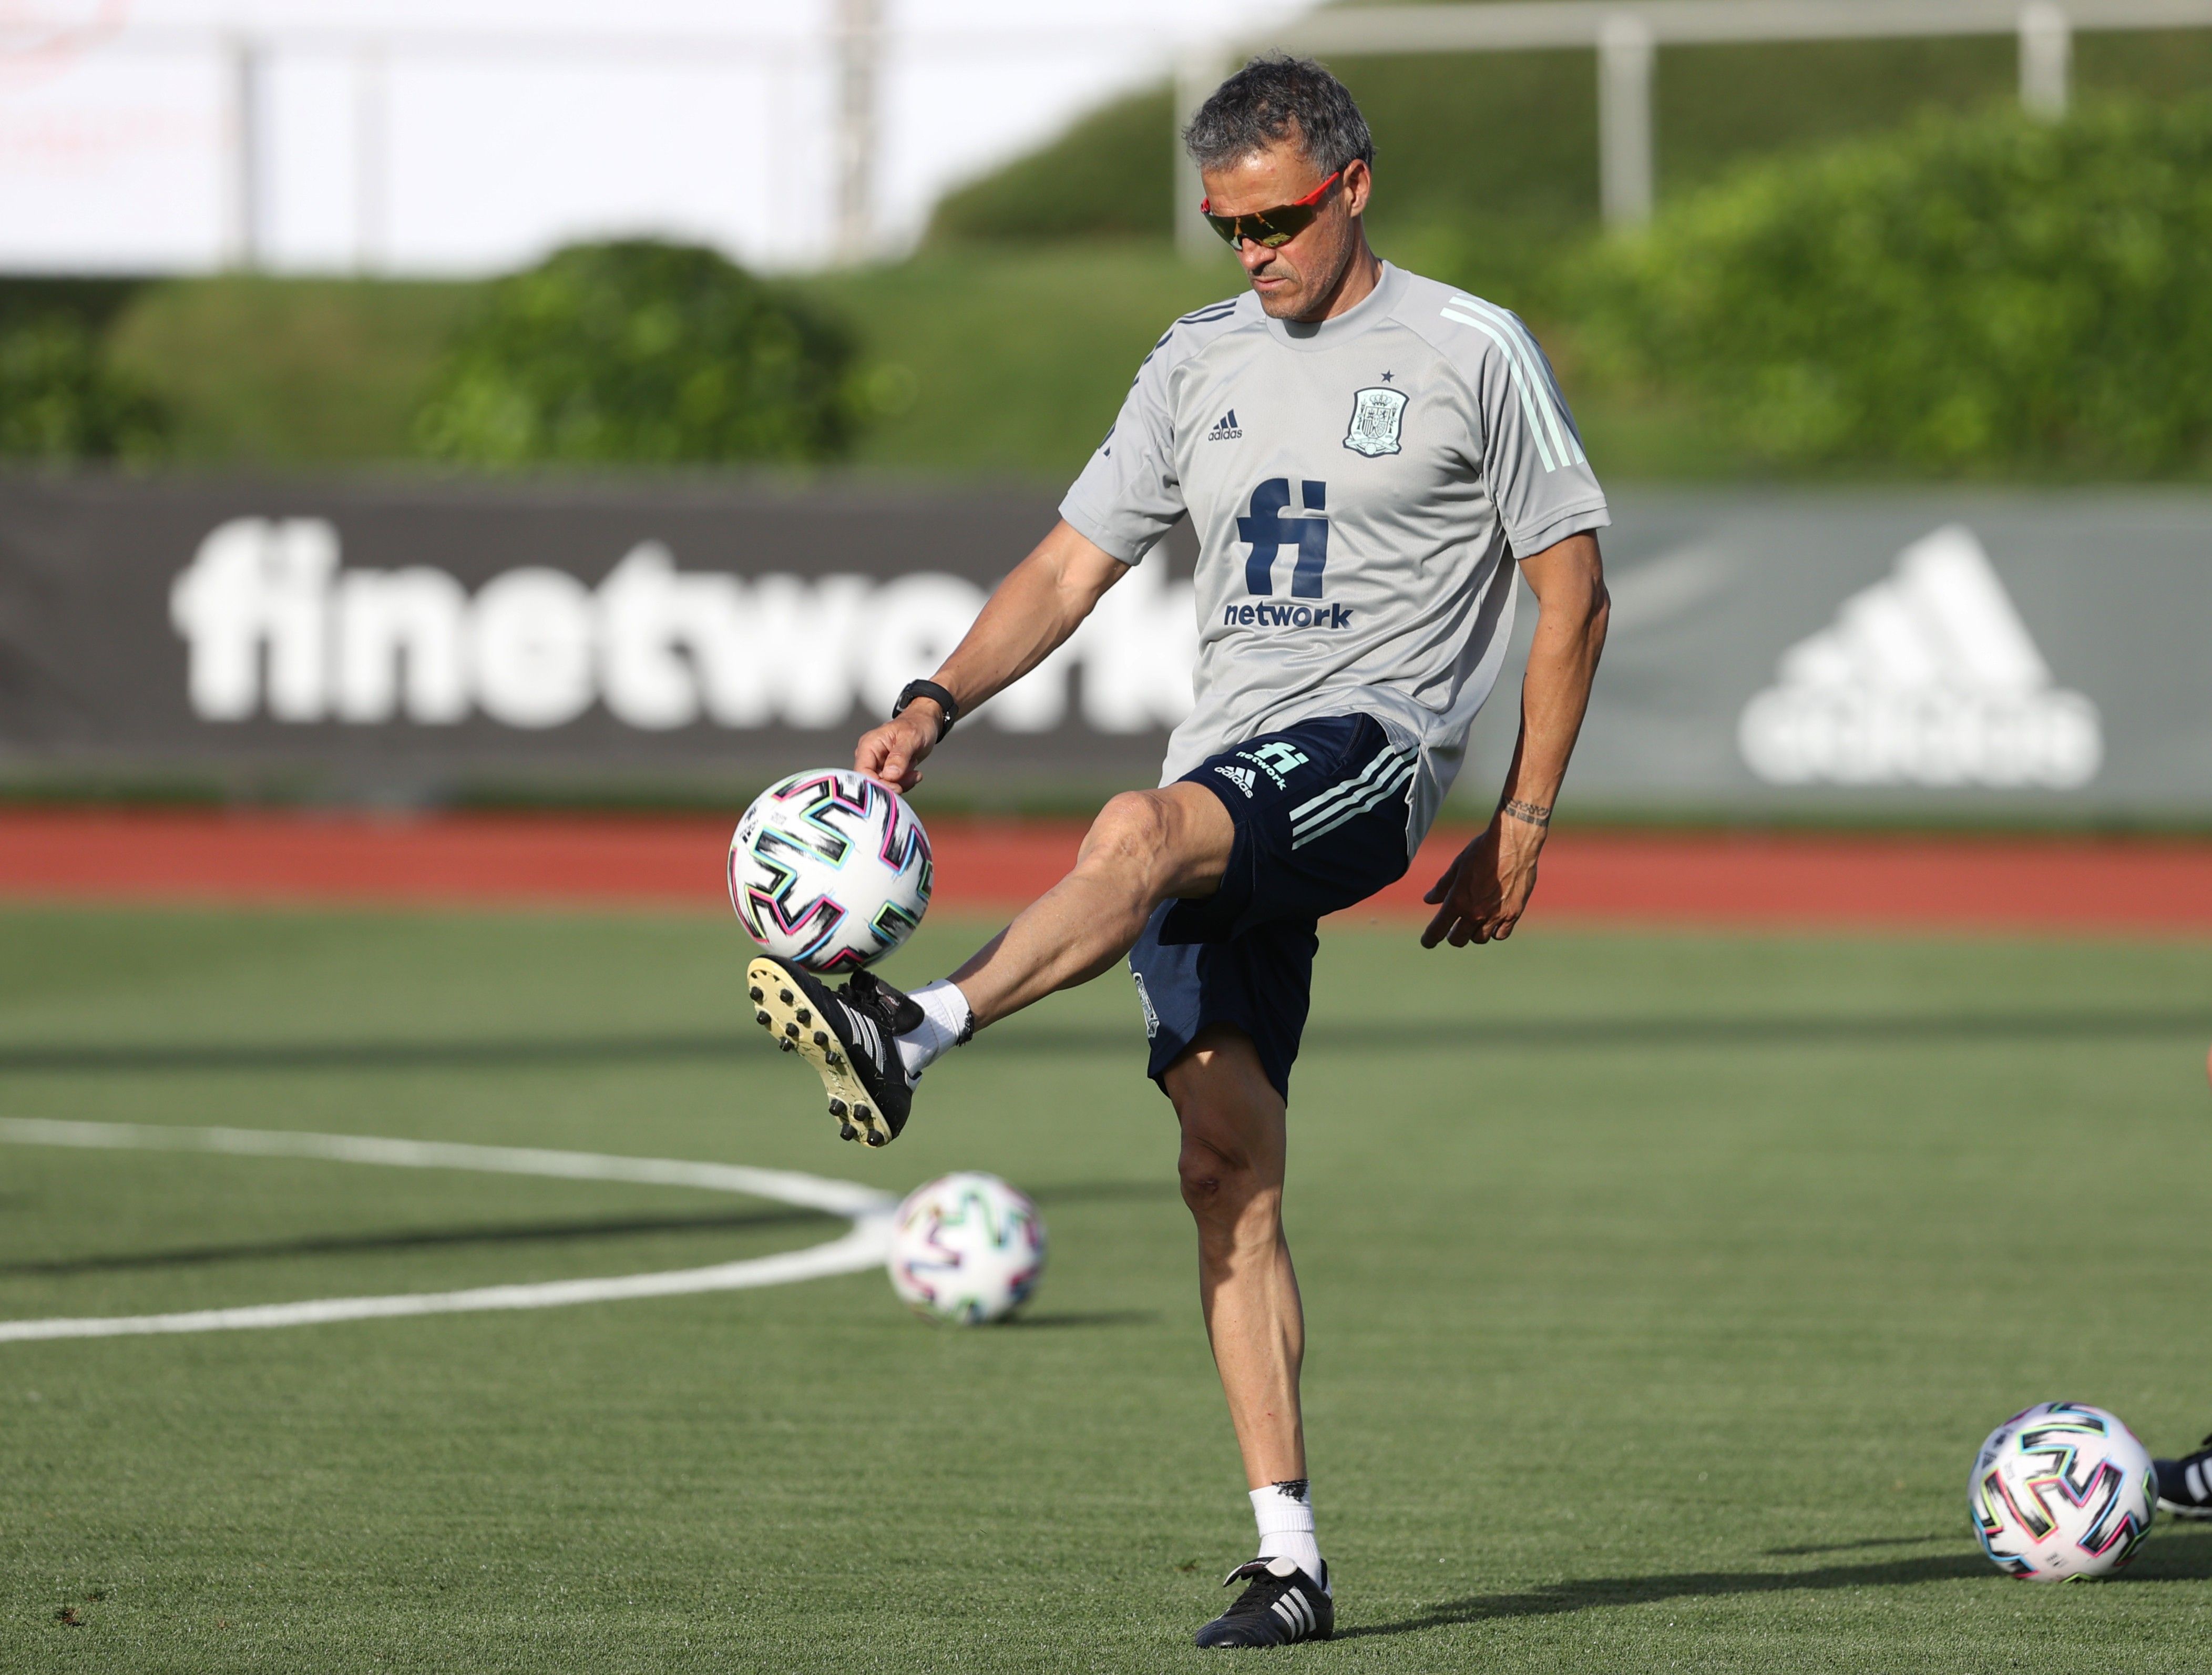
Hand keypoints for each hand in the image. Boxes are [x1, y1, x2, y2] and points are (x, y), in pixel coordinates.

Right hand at [854, 701, 943, 792]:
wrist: (925, 724)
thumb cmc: (916, 724)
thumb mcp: (911, 737)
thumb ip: (900, 756)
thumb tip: (890, 774)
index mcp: (869, 745)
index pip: (863, 772)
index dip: (877, 784)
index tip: (897, 786)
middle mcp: (870, 756)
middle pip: (872, 782)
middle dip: (893, 785)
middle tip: (911, 777)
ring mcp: (878, 765)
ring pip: (883, 786)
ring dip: (901, 784)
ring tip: (914, 772)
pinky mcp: (887, 772)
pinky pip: (892, 785)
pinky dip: (905, 784)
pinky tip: (914, 774)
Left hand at [1420, 814, 1543, 947]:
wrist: (1515, 843)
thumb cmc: (1483, 850)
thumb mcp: (1458, 866)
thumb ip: (1443, 887)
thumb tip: (1428, 900)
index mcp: (1458, 900)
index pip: (1438, 929)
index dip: (1429, 939)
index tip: (1427, 942)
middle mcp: (1476, 912)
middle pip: (1459, 940)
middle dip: (1453, 936)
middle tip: (1453, 930)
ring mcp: (1496, 915)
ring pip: (1480, 938)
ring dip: (1474, 933)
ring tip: (1475, 922)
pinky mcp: (1513, 913)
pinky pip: (1501, 934)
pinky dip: (1495, 931)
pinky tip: (1493, 922)